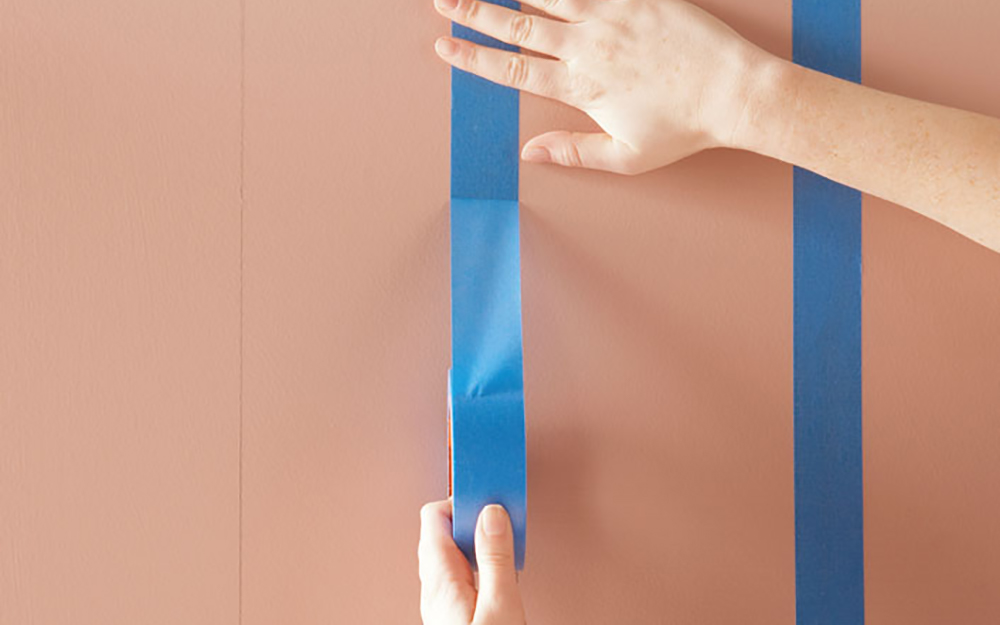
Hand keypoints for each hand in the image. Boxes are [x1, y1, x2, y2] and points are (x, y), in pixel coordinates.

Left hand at [418, 499, 525, 624]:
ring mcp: (440, 602)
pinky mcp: (452, 614)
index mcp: (439, 580)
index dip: (464, 501)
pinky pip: (459, 574)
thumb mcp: (500, 604)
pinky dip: (478, 561)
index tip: (492, 498)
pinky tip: (498, 569)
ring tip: (505, 539)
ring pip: (452, 553)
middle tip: (503, 517)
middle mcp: (434, 589)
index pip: (436, 517)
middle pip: (444, 532)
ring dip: (477, 540)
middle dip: (474, 519)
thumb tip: (492, 515)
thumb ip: (496, 557)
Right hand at [433, 0, 773, 173]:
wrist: (735, 93)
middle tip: (442, 1)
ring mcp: (612, 15)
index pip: (513, 71)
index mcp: (580, 88)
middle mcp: (588, 47)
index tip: (444, 47)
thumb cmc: (683, 129)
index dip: (474, 59)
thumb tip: (529, 154)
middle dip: (475, 13)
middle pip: (518, 27)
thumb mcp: (626, 157)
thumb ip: (573, 152)